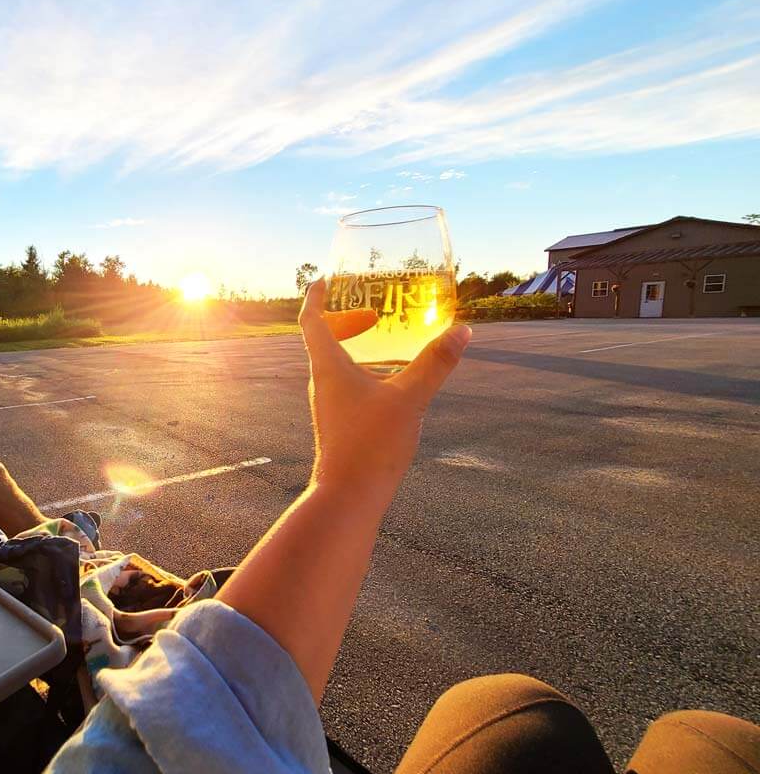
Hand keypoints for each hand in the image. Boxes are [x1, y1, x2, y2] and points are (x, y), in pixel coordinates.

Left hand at [299, 279, 469, 495]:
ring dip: (355, 348)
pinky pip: (344, 385)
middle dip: (346, 321)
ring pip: (334, 364)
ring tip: (385, 346)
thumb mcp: (410, 398)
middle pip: (322, 340)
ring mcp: (328, 404)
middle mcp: (322, 382)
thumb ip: (436, 363)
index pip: (311, 319)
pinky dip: (362, 372)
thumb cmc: (371, 445)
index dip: (316, 295)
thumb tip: (462, 330)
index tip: (325, 277)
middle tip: (374, 317)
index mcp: (328, 367)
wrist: (348, 496)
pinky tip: (390, 387)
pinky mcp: (338, 423)